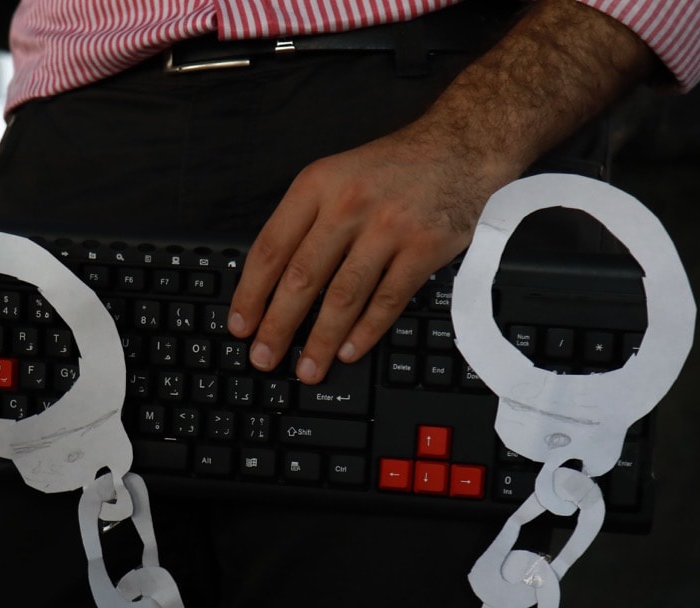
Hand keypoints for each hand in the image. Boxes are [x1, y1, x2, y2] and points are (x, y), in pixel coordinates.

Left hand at [228, 119, 505, 384]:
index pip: (272, 248)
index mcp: (317, 186)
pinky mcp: (424, 248)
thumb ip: (305, 221)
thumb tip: (270, 282)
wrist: (459, 146)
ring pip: (343, 296)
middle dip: (278, 326)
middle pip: (302, 278)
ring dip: (321, 340)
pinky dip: (366, 331)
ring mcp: (388, 228)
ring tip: (307, 369)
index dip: (251, 293)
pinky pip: (388, 299)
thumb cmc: (392, 169)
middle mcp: (348, 205)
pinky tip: (349, 351)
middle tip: (263, 357)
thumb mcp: (336, 176)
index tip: (240, 324)